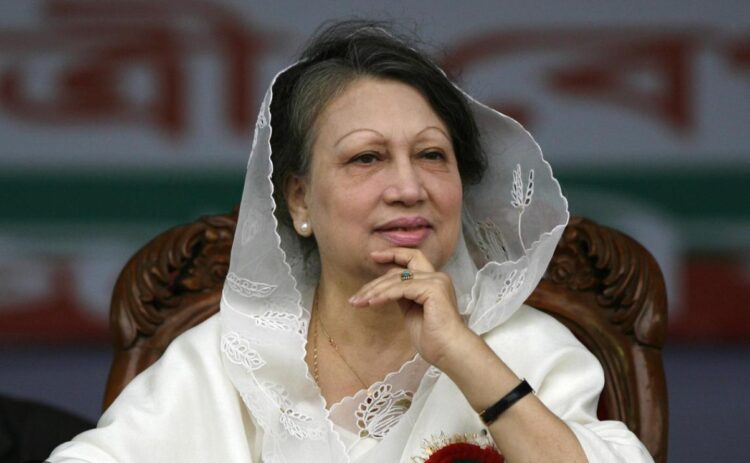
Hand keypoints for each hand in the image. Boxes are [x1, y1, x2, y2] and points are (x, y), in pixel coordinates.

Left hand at [349, 247, 473, 367]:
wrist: (450, 352)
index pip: (411, 258)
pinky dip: (383, 295)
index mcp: (434, 281)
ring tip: (358, 302)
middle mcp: (437, 277)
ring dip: (374, 291)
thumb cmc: (434, 339)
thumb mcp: (412, 312)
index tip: (373, 255)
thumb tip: (386, 289)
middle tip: (356, 296)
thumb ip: (403, 296)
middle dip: (375, 282)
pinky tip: (371, 303)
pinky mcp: (433, 289)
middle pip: (399, 270)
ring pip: (396, 279)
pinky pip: (401, 289)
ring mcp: (436, 281)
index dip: (392, 254)